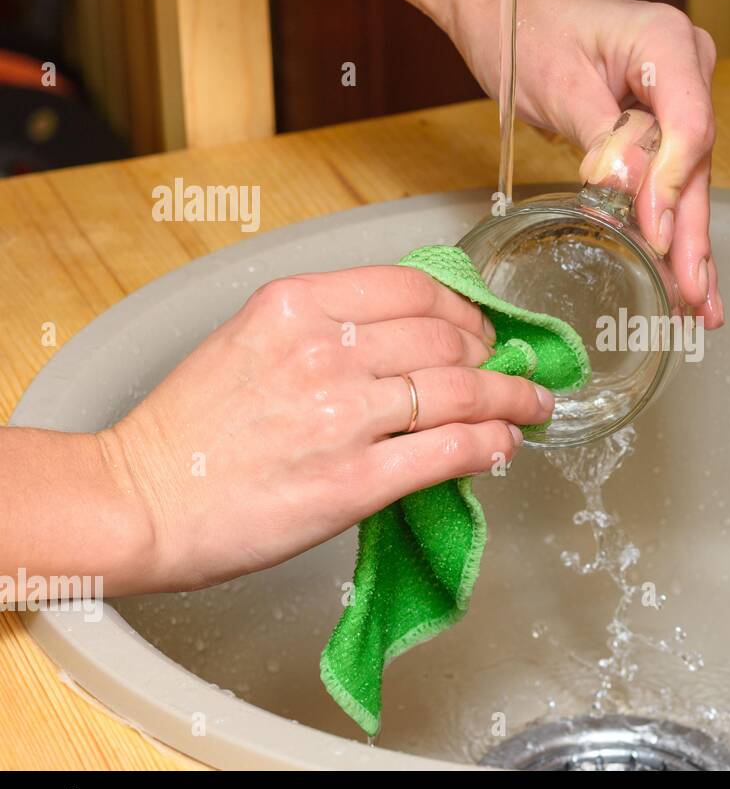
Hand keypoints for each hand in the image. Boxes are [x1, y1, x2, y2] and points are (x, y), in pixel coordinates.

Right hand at [103, 266, 553, 592]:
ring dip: (513, 399)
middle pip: (448, 337)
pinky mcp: (356, 480)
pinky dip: (493, 443)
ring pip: (464, 391)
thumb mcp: (248, 340)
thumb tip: (402, 343)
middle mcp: (327, 350)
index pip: (414, 288)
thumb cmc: (187, 428)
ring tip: (532, 406)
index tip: (478, 327)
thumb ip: (323, 330)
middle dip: (492, 354)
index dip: (463, 308)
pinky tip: (506, 444)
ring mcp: (345, 415)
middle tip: (507, 371)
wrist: (138, 500)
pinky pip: (453, 449)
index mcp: (298, 304)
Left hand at [455, 0, 723, 327]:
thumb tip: (632, 185)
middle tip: (695, 295)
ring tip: (700, 306)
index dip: (674, 187)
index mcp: (668, 44)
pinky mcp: (660, 126)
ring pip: (687, 182)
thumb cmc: (524, 29)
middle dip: (692, 234)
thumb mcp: (557, 83)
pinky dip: (669, 227)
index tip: (657, 236)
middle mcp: (686, 71)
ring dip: (688, 244)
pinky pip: (668, 180)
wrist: (504, 8)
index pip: (689, 126)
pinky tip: (681, 275)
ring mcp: (677, 99)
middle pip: (696, 164)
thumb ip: (602, 135)